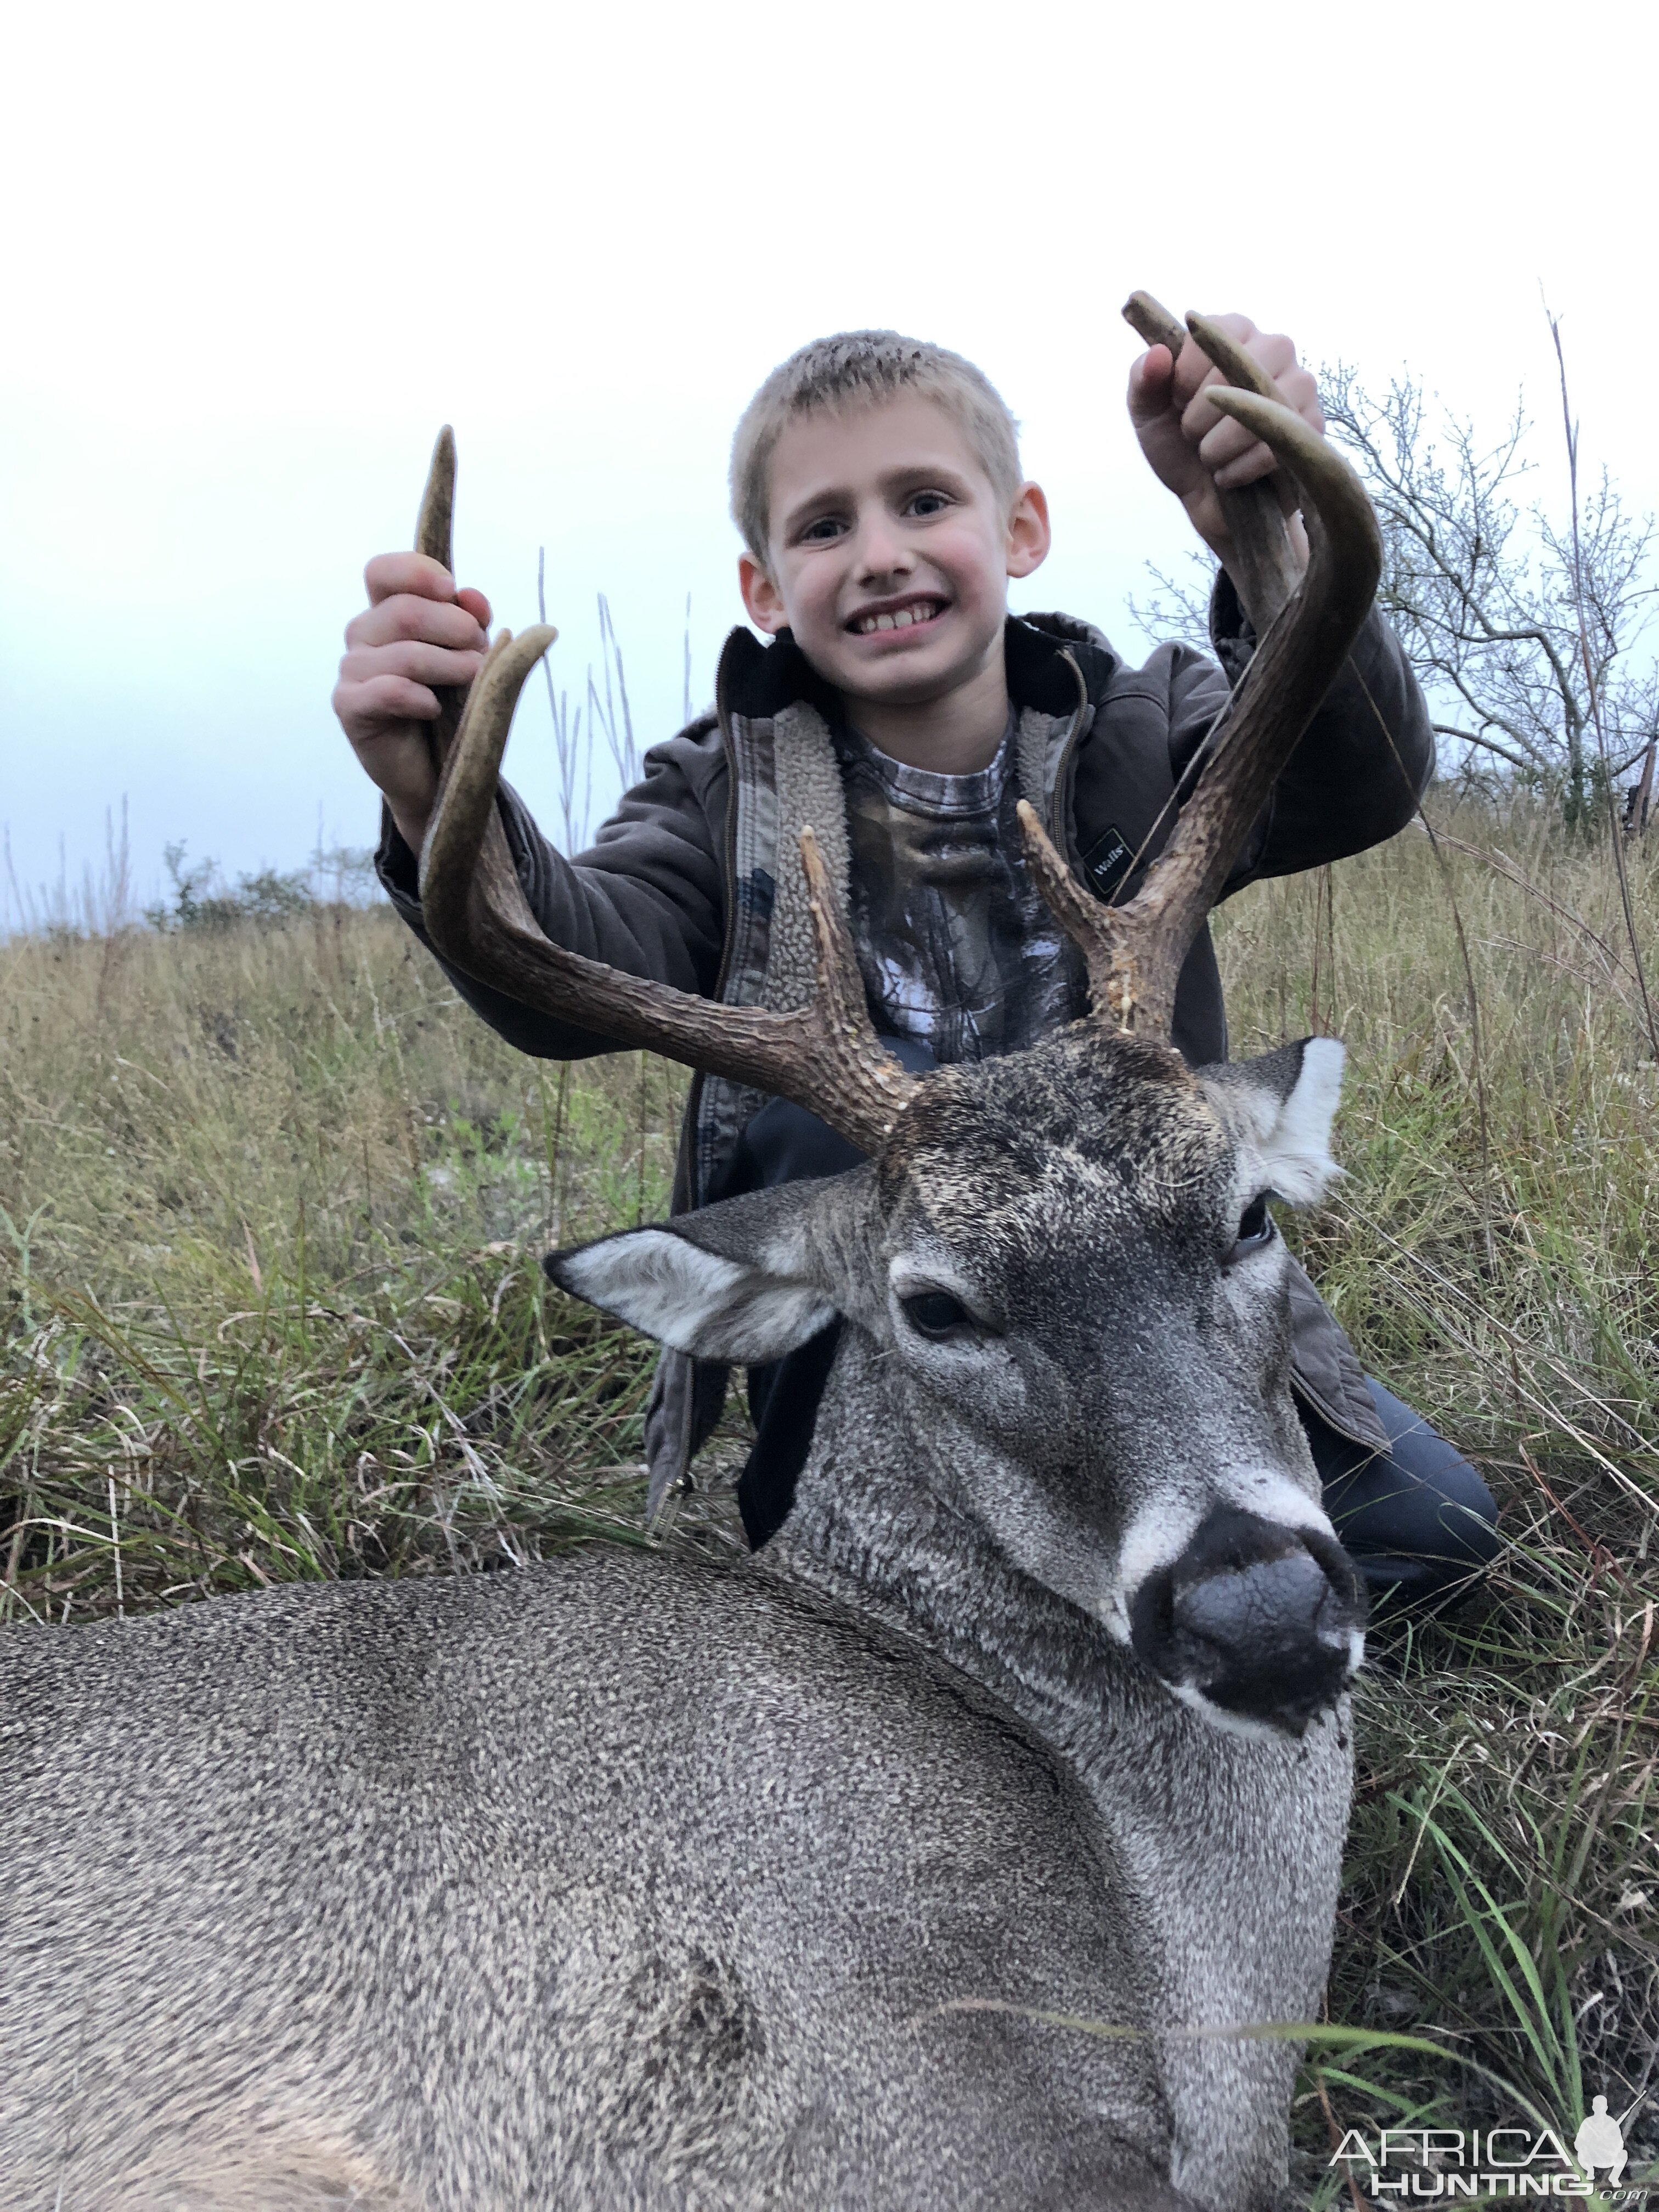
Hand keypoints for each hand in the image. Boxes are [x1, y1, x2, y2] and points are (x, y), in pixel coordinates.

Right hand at [331, 553, 492, 852]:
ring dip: (451, 666)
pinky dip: (421, 698)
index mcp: (386, 612)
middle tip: (481, 655)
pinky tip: (434, 709)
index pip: (384, 572)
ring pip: (405, 653)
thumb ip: (471, 623)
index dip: (418, 572)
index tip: (454, 591)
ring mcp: (351, 670)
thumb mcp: (471, 658)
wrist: (438, 771)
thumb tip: (472, 597)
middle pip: (406, 611)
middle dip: (457, 630)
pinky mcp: (349, 706)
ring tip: (472, 682)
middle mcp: (362, 634)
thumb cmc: (453, 708)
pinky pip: (389, 690)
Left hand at [1126, 315, 1323, 564]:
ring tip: (1207, 456)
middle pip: (1239, 363)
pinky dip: (1239, 467)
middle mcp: (1275, 348)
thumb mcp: (1149, 416)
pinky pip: (1276, 441)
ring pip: (1261, 402)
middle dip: (1201, 411)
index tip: (1176, 403)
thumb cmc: (1180, 447)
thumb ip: (1143, 381)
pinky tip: (1225, 476)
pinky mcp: (1312, 428)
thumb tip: (1156, 355)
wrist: (1207, 502)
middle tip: (1191, 435)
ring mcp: (1300, 386)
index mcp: (1235, 333)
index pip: (1215, 331)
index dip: (1185, 375)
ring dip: (1220, 440)